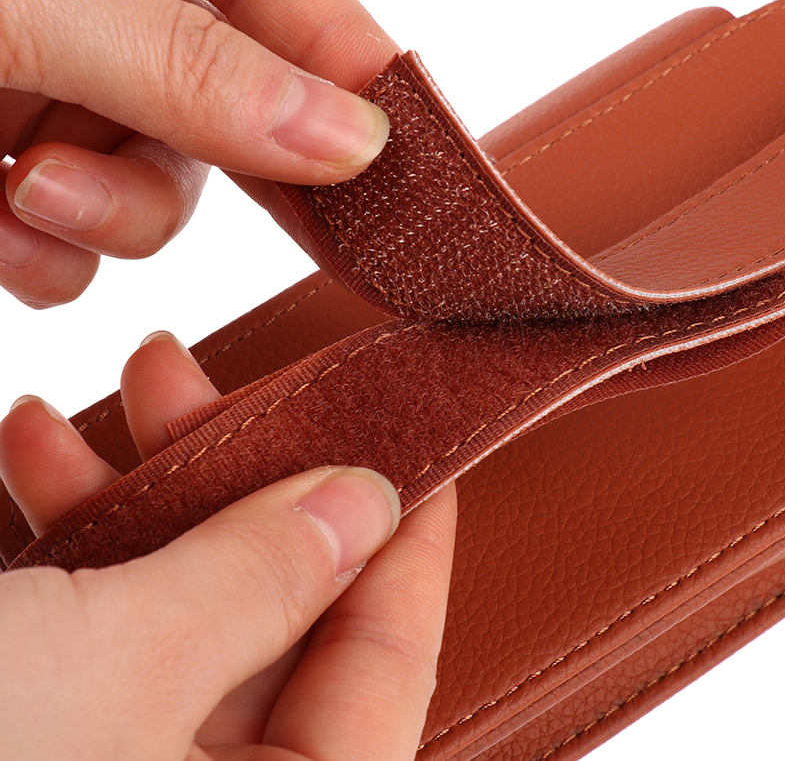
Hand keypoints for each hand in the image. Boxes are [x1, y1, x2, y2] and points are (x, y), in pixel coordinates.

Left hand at [0, 0, 396, 307]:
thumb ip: (179, 62)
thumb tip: (349, 134)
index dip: (335, 42)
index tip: (396, 138)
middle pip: (219, 82)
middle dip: (210, 155)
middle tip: (221, 209)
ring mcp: (26, 71)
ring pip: (153, 172)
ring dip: (109, 212)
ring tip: (24, 203)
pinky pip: (70, 232)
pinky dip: (46, 257)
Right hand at [0, 331, 455, 759]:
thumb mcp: (125, 660)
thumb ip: (260, 582)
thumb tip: (366, 502)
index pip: (390, 672)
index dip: (415, 548)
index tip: (425, 447)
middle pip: (281, 626)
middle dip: (250, 481)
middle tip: (239, 384)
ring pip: (186, 613)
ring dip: (152, 483)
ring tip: (139, 379)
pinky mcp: (61, 736)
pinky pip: (108, 634)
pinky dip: (82, 538)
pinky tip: (40, 446)